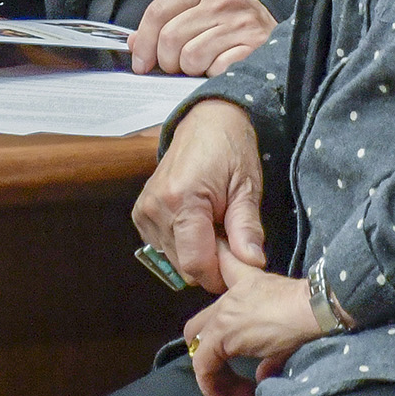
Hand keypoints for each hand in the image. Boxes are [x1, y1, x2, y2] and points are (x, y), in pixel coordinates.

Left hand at [131, 0, 276, 75]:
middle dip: (166, 60)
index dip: (143, 40)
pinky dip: (212, 75)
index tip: (140, 62)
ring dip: (190, 70)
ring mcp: (240, 25)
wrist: (279, 37)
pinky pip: (214, 70)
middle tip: (176, 66)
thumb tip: (133, 42)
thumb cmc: (233, 27)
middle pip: (170, 37)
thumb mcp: (201, 13)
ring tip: (202, 65)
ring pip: (190, 57)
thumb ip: (168, 22)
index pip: (159, 10)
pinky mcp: (253, 49)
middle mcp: (223, 2)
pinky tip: (221, 68)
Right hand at [132, 99, 264, 293]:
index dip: (220, 274)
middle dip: (211, 263)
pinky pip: (163, 248)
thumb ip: (247, 228)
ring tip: (215, 227)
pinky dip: (183, 244)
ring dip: (197, 253)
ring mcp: (145, 211)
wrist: (207, 121)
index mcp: (181, 201)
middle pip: (184, 267)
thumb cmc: (230, 148)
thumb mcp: (246, 187)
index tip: (239, 263)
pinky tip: (198, 225)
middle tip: (230, 239)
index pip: (196, 264)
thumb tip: (252, 263)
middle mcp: (156, 208)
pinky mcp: (142, 213)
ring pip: (174, 261)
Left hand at [182, 243, 316, 395]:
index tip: (226, 362)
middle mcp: (225, 302)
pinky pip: (204, 365)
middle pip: (196, 329)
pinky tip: (238, 393)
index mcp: (238, 292)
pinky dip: (213, 384)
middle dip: (207, 354)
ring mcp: (221, 316)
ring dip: (214, 376)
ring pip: (199, 348)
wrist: (311, 306)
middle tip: (226, 375)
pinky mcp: (221, 334)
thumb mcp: (281, 325)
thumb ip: (268, 351)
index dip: (215, 338)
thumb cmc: (303, 309)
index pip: (215, 310)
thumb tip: (263, 375)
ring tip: (237, 393)